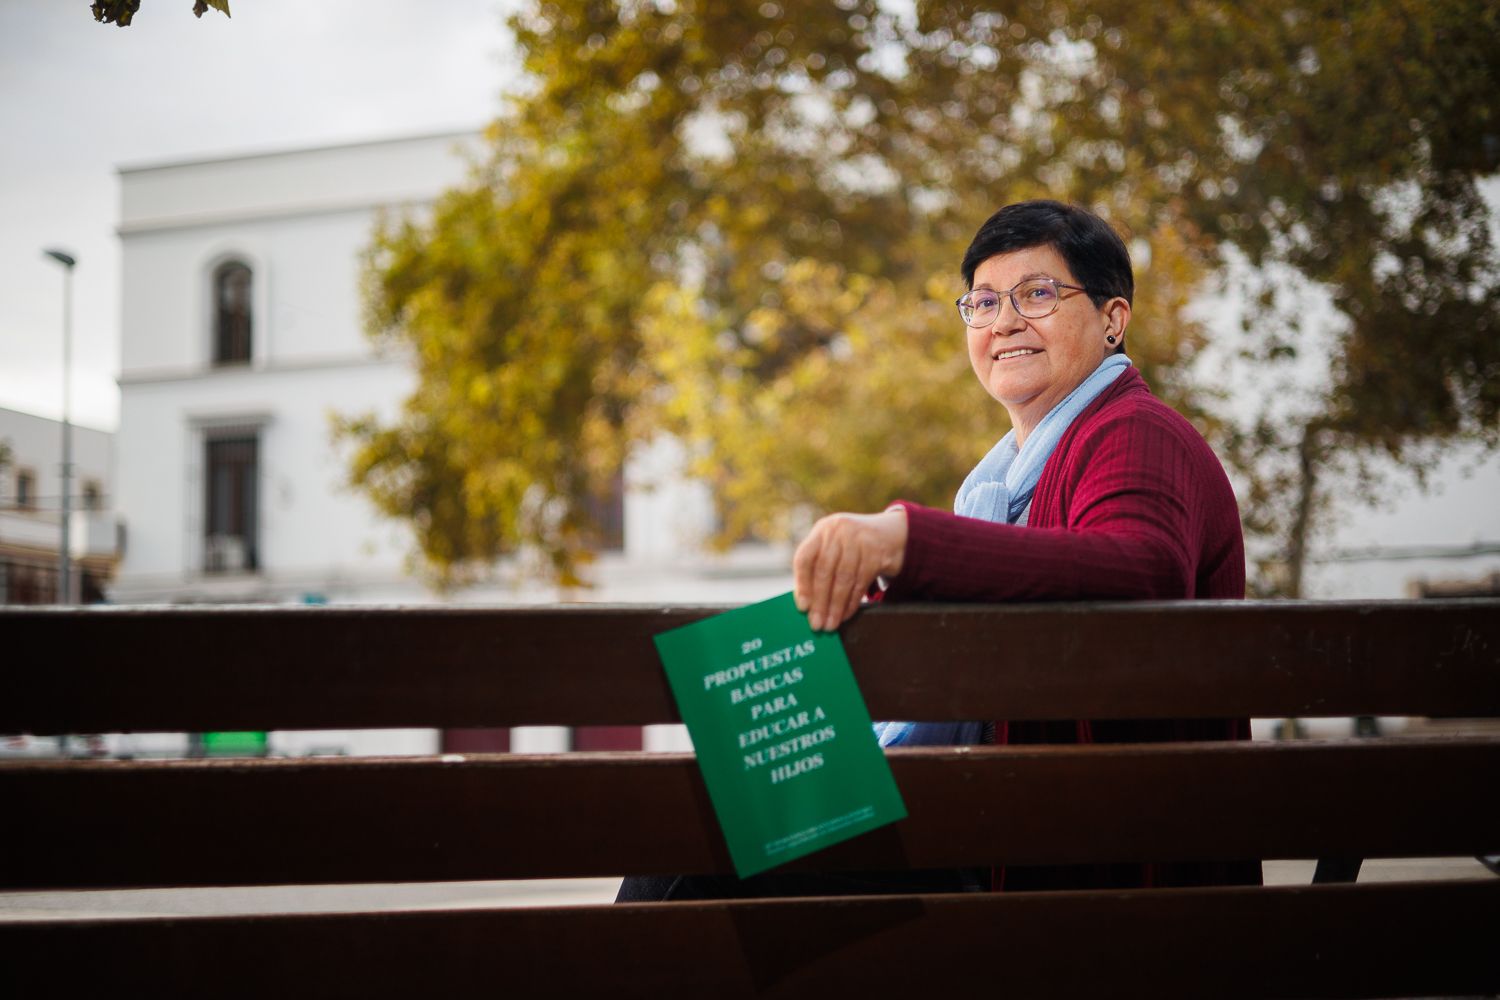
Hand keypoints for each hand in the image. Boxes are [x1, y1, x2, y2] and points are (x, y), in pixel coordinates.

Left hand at [792, 507, 907, 631]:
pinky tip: (846, 614)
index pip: (805, 558)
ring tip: (831, 624)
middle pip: (824, 571)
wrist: (892, 534)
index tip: (802, 607)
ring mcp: (859, 541)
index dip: (802, 584)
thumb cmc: (853, 547)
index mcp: (822, 530)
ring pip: (844, 580)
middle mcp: (839, 531)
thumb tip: (806, 603)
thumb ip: (818, 568)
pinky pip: (860, 583)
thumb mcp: (834, 546)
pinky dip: (852, 602)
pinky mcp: (876, 553)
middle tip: (817, 624)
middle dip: (820, 602)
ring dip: (836, 606)